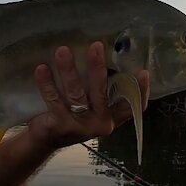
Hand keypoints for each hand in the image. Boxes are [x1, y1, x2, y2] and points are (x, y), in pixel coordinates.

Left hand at [28, 41, 149, 148]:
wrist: (45, 139)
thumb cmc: (69, 116)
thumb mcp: (88, 107)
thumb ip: (97, 91)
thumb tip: (100, 56)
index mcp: (108, 118)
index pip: (129, 107)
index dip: (139, 91)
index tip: (143, 71)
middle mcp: (97, 123)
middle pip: (100, 93)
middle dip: (97, 68)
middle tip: (96, 46)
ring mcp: (79, 126)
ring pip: (76, 94)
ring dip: (68, 70)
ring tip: (62, 50)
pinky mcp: (59, 125)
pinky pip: (53, 99)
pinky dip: (47, 83)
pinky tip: (42, 68)